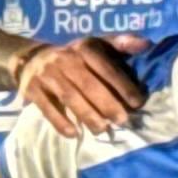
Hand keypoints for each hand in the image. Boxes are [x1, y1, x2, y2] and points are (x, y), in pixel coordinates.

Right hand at [15, 35, 143, 133]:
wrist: (30, 58)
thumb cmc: (74, 56)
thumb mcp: (95, 44)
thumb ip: (121, 44)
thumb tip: (146, 44)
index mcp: (84, 48)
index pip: (105, 67)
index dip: (122, 85)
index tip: (137, 102)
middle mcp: (65, 59)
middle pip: (88, 84)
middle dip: (107, 104)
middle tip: (122, 120)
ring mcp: (47, 74)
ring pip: (69, 97)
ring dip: (87, 115)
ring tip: (102, 130)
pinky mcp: (32, 89)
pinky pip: (47, 107)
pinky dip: (60, 122)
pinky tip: (74, 134)